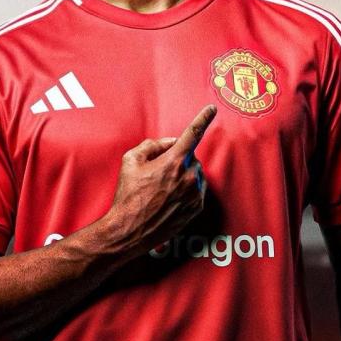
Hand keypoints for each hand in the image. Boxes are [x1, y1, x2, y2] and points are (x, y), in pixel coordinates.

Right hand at [106, 104, 216, 258]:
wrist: (129, 230)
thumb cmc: (127, 195)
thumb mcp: (130, 161)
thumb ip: (151, 145)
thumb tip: (169, 143)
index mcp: (173, 161)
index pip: (192, 133)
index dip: (203, 118)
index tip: (212, 109)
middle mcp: (188, 176)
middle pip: (190, 157)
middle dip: (178, 159)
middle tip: (157, 172)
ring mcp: (195, 194)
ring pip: (194, 173)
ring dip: (183, 175)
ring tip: (161, 190)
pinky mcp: (196, 208)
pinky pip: (196, 190)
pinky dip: (186, 189)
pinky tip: (168, 200)